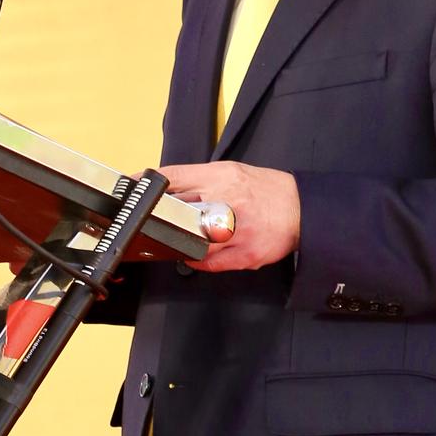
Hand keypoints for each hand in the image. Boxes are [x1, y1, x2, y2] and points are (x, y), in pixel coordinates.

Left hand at [160, 162, 300, 271]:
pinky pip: (209, 263)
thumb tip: (169, 188)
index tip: (135, 189)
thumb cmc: (265, 190)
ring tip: (171, 240)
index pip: (176, 177)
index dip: (150, 184)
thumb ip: (201, 180)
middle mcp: (228, 201)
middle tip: (148, 221)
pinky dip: (196, 261)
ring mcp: (237, 230)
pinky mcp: (246, 254)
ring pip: (192, 241)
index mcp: (222, 176)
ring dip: (177, 242)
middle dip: (161, 217)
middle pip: (179, 210)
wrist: (301, 209)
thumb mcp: (231, 172)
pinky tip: (192, 256)